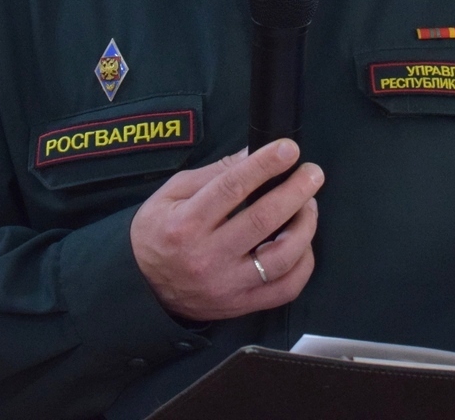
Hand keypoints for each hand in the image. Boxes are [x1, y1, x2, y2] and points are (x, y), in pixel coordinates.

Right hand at [130, 139, 323, 321]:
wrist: (142, 287)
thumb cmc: (158, 233)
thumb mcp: (171, 194)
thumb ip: (214, 174)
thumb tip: (254, 154)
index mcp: (186, 224)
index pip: (232, 188)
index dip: (265, 165)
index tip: (289, 149)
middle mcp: (208, 256)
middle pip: (263, 219)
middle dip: (295, 190)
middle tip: (312, 173)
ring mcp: (227, 285)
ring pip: (281, 257)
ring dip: (305, 226)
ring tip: (309, 205)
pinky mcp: (241, 305)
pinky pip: (286, 288)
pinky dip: (303, 263)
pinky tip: (303, 242)